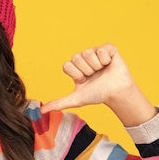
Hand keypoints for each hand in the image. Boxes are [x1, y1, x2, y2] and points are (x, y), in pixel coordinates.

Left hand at [41, 44, 155, 125]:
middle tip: (94, 76)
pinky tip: (109, 65)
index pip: (67, 65)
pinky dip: (106, 60)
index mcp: (75, 67)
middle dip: (86, 71)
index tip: (84, 81)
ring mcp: (95, 52)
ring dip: (96, 66)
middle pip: (77, 58)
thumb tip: (42, 111)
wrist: (116, 93)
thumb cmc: (98, 94)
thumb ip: (59, 103)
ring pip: (88, 53)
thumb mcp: (76, 99)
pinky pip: (101, 50)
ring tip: (102, 71)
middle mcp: (84, 58)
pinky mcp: (108, 48)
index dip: (76, 75)